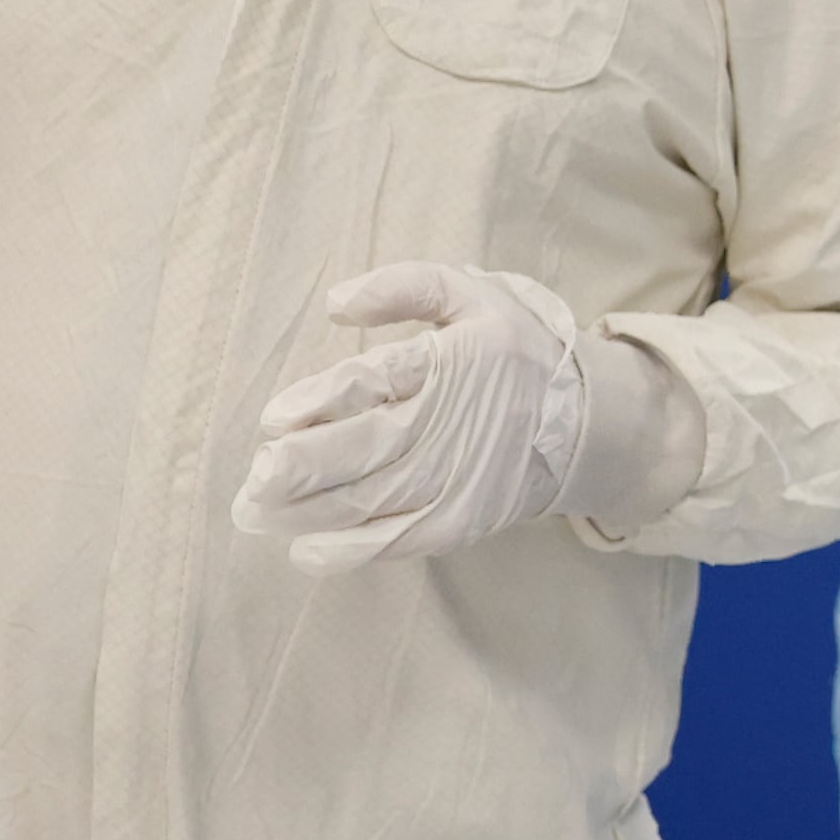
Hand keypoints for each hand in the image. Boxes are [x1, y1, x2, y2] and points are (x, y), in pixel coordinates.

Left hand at [237, 263, 592, 571]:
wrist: (587, 423)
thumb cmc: (512, 350)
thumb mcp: (470, 294)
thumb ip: (403, 287)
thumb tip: (337, 303)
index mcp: (452, 360)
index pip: (377, 380)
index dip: (320, 400)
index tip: (273, 421)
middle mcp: (452, 424)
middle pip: (367, 449)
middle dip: (303, 467)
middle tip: (253, 479)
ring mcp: (456, 479)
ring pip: (372, 501)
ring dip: (307, 511)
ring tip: (254, 510)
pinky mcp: (459, 520)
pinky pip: (397, 542)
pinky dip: (349, 552)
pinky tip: (303, 551)